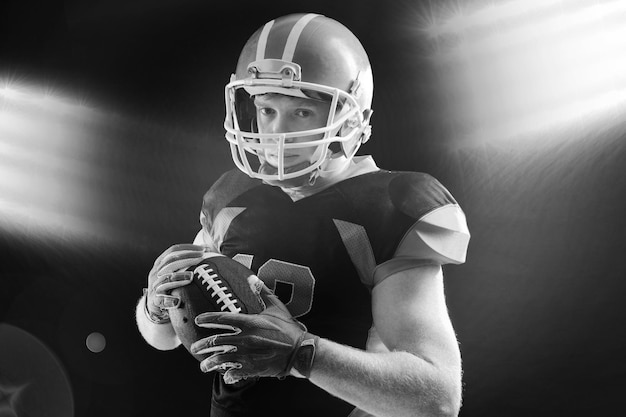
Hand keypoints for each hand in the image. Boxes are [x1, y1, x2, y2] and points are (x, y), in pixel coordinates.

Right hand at [145, 244, 210, 322]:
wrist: (155, 304)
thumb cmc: (169, 285)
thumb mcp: (173, 271)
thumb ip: (185, 261)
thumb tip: (206, 247)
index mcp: (160, 263)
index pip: (173, 251)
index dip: (188, 248)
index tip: (202, 249)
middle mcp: (156, 272)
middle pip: (170, 262)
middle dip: (187, 259)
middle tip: (201, 258)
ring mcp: (154, 286)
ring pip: (166, 278)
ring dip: (179, 276)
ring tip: (191, 276)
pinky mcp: (155, 300)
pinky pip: (161, 299)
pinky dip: (169, 300)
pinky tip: (178, 301)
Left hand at [191, 280, 318, 383]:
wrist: (300, 351)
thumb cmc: (288, 328)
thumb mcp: (276, 307)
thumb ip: (262, 292)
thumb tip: (252, 278)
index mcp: (249, 322)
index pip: (222, 319)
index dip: (207, 319)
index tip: (197, 320)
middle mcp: (245, 338)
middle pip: (216, 341)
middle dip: (202, 345)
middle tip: (194, 348)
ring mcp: (247, 354)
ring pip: (221, 359)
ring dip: (210, 363)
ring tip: (204, 366)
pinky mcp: (252, 368)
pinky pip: (234, 372)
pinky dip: (227, 374)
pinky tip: (225, 375)